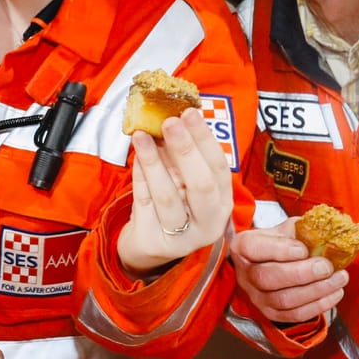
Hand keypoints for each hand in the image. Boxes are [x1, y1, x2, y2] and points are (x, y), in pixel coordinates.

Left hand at [115, 109, 236, 276]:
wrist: (150, 245)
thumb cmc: (172, 207)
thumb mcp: (184, 183)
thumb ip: (181, 157)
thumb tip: (172, 118)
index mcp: (222, 202)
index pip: (219, 168)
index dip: (205, 139)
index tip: (190, 113)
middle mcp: (208, 222)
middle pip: (201, 185)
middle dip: (185, 150)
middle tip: (170, 122)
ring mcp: (182, 236)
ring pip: (168, 196)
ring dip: (154, 161)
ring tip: (142, 136)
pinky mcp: (155, 241)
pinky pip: (145, 203)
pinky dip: (140, 177)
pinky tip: (136, 157)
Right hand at [229, 218, 347, 325]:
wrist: (276, 263)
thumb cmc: (283, 243)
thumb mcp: (288, 229)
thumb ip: (304, 229)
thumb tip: (328, 233)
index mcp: (244, 247)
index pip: (253, 248)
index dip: (279, 250)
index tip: (303, 249)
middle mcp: (246, 274)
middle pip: (267, 278)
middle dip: (301, 273)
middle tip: (326, 266)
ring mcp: (257, 297)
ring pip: (283, 300)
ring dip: (316, 290)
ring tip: (339, 278)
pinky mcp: (272, 313)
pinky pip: (295, 314)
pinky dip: (319, 305)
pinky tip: (335, 292)